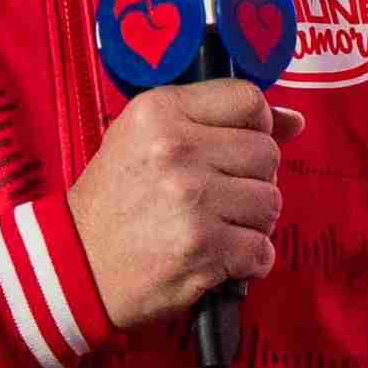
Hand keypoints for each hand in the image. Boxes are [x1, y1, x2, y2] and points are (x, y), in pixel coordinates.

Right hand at [69, 78, 285, 334]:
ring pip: (270, 203)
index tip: (238, 150)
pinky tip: (219, 259)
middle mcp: (177, 150)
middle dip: (252, 181)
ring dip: (252, 223)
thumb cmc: (112, 202)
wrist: (73, 267)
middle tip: (218, 199)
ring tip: (215, 229)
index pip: (248, 100)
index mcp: (159, 112)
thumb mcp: (144, 140)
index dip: (257, 127)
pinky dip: (248, 261)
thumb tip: (294, 121)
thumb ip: (214, 120)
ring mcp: (192, 201)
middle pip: (266, 154)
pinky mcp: (203, 249)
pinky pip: (262, 250)